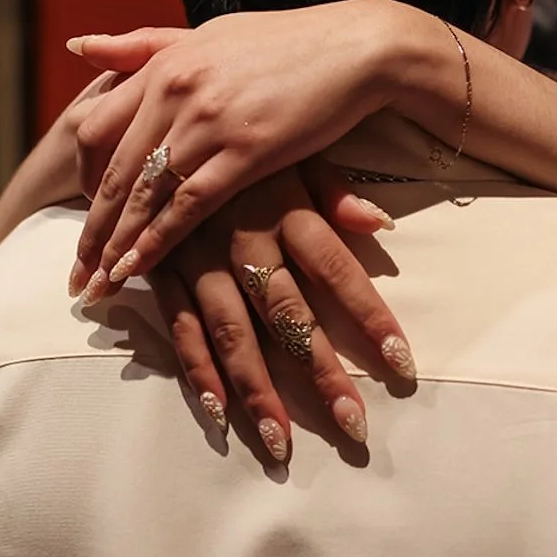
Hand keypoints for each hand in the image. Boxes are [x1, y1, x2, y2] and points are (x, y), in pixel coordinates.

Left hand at [64, 0, 411, 296]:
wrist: (357, 46)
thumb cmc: (288, 42)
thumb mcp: (207, 35)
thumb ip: (143, 46)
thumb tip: (78, 46)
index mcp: (163, 63)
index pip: (95, 128)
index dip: (83, 180)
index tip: (82, 218)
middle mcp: (175, 91)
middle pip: (112, 173)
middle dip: (90, 231)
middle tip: (74, 276)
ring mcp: (208, 121)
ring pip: (144, 195)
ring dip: (115, 247)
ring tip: (97, 287)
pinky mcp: (246, 150)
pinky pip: (187, 206)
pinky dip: (157, 241)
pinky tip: (138, 269)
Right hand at [147, 166, 415, 459]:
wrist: (154, 113)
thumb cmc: (243, 138)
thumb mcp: (290, 147)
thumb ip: (335, 189)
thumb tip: (381, 223)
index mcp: (283, 204)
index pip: (336, 268)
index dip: (369, 316)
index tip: (402, 365)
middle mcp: (242, 235)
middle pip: (288, 313)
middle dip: (321, 373)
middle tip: (353, 427)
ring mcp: (197, 256)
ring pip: (232, 332)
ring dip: (257, 391)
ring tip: (280, 443)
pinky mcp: (162, 269)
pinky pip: (180, 326)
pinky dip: (197, 370)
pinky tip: (218, 414)